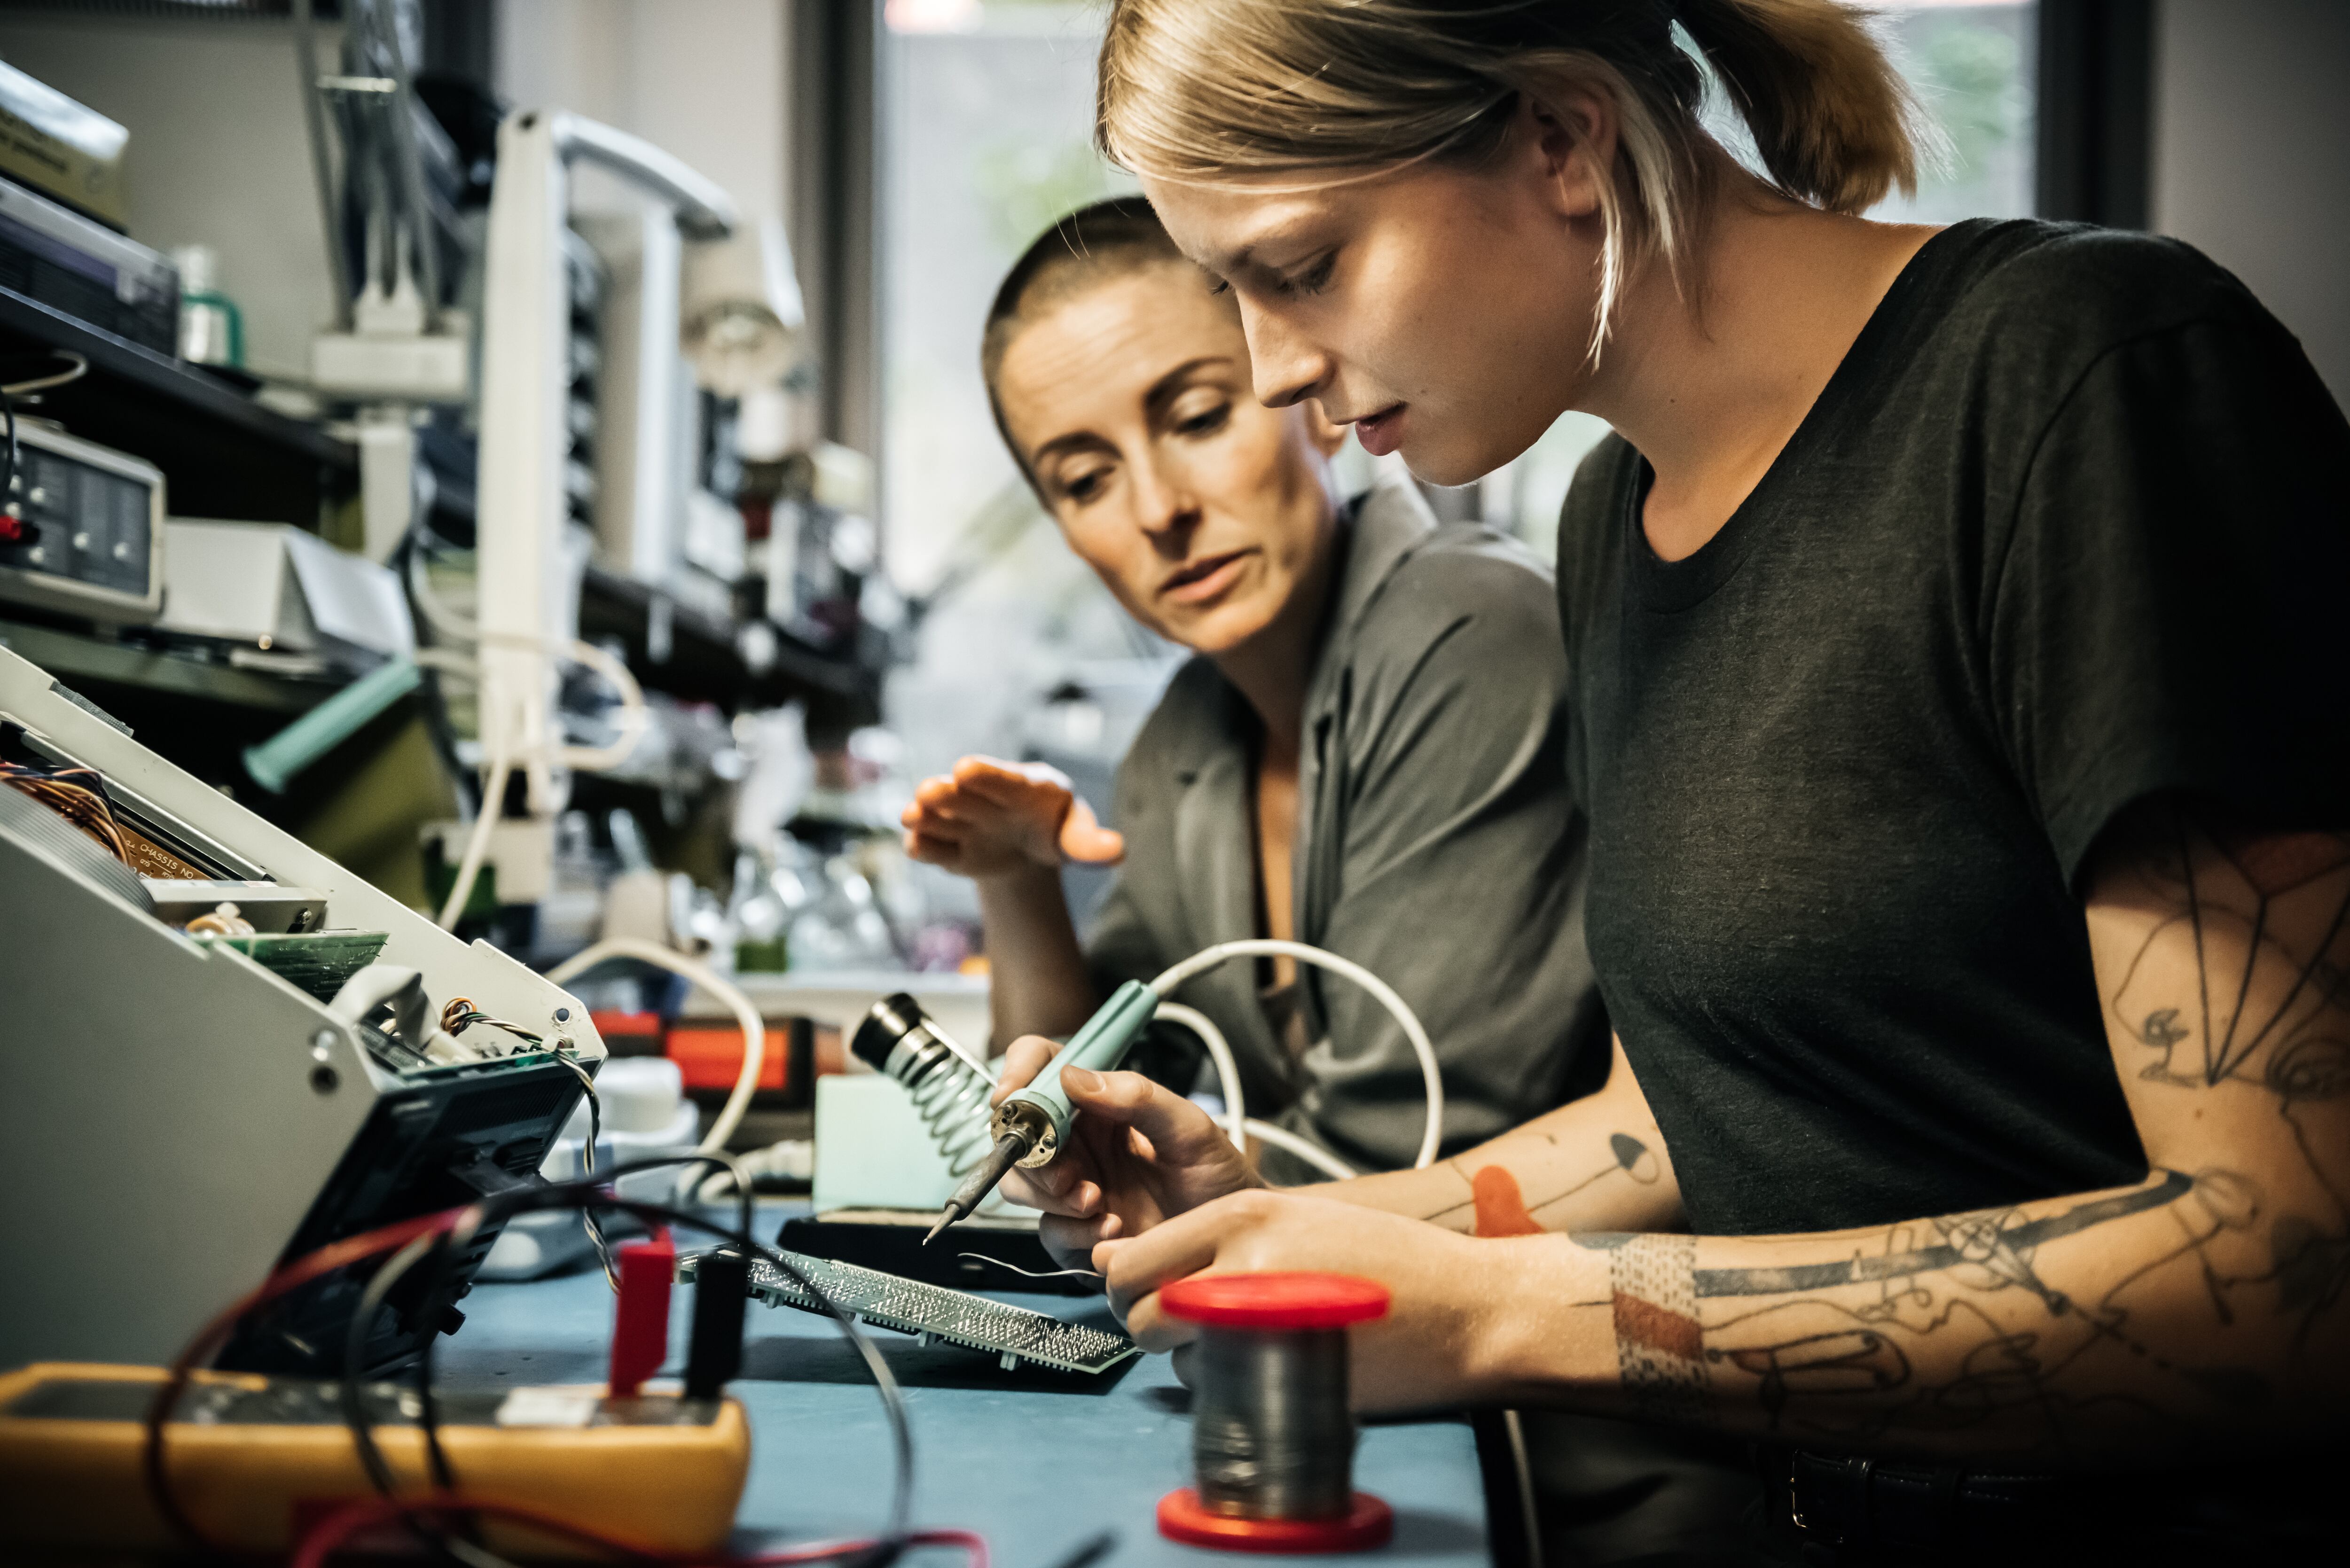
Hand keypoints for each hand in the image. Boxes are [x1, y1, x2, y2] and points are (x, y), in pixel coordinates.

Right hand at [900, 757, 1123, 881]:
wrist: (1029, 848)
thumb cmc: (1055, 828)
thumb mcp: (1075, 834)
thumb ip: (1090, 843)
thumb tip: (1118, 851)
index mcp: (1022, 788)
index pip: (1003, 779)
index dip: (985, 775)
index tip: (966, 769)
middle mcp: (987, 800)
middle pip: (964, 795)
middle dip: (947, 794)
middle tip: (929, 792)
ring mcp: (965, 823)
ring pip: (941, 817)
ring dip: (926, 816)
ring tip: (911, 816)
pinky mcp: (951, 849)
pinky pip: (934, 846)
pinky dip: (924, 846)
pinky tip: (915, 845)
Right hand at [990, 1036, 1259, 1266]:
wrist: (1231, 1242)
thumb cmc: (1220, 1178)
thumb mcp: (1191, 1128)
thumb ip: (1138, 1097)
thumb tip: (1075, 1077)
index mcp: (1101, 1102)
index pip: (1043, 1068)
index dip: (1019, 1073)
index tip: (1013, 1094)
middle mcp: (1080, 1141)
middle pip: (1018, 1131)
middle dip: (1032, 1153)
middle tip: (1067, 1174)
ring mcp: (1075, 1186)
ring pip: (1022, 1184)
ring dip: (1051, 1196)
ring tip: (1098, 1204)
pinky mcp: (1077, 1232)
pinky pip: (1049, 1232)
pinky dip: (1074, 1235)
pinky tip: (1112, 1232)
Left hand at [1095, 1189, 1582, 1414]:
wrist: (1466, 1308)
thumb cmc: (1385, 1260)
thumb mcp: (1294, 1221)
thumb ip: (1207, 1239)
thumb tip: (1118, 1261)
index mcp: (1239, 1215)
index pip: (1131, 1262)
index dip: (1130, 1287)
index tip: (1151, 1293)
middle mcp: (1238, 1264)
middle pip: (1138, 1313)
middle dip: (1151, 1325)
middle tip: (1189, 1324)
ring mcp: (1259, 1326)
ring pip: (1172, 1356)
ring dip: (1192, 1354)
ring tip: (1250, 1335)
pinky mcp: (1284, 1377)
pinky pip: (1213, 1390)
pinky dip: (1226, 1384)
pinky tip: (1272, 1361)